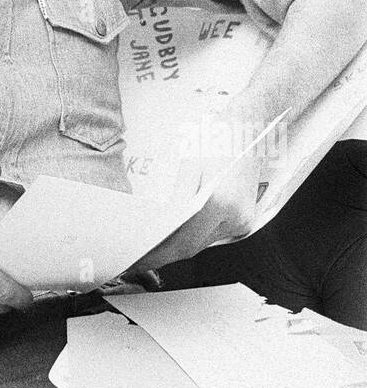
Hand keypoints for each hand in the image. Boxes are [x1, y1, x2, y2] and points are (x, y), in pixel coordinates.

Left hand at [123, 110, 266, 274]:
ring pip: (203, 244)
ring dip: (177, 248)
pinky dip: (193, 237)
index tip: (138, 259)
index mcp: (220, 202)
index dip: (159, 254)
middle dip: (164, 255)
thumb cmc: (218, 139)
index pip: (183, 241)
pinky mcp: (244, 221)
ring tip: (151, 249)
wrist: (250, 128)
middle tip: (138, 259)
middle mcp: (235, 218)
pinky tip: (174, 237)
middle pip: (193, 247)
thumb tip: (161, 226)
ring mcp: (243, 222)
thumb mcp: (190, 164)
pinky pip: (213, 236)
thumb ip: (177, 199)